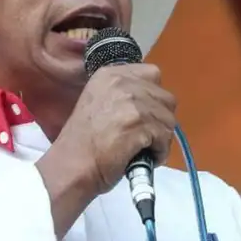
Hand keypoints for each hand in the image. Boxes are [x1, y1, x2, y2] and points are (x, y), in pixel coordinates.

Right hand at [56, 63, 176, 193]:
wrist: (71, 167)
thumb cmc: (84, 142)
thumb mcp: (98, 102)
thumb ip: (123, 94)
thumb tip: (152, 101)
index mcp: (110, 75)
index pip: (152, 74)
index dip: (154, 97)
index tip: (146, 115)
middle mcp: (121, 83)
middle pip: (165, 98)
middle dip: (161, 120)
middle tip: (148, 136)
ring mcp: (131, 102)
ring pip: (168, 119)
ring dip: (161, 138)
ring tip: (146, 150)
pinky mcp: (138, 124)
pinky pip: (164, 137)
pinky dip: (160, 151)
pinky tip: (146, 158)